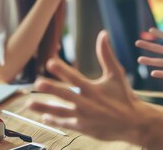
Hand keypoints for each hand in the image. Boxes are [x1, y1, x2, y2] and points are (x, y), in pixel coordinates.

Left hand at [28, 31, 143, 141]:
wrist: (133, 123)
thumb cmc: (124, 96)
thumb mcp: (116, 74)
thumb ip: (106, 54)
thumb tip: (103, 34)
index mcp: (93, 89)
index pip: (75, 77)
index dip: (62, 70)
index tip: (50, 62)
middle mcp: (87, 103)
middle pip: (65, 95)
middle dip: (51, 89)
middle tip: (38, 83)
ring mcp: (83, 117)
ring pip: (60, 112)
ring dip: (44, 107)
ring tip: (30, 103)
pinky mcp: (83, 127)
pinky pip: (65, 123)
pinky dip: (54, 120)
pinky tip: (44, 116)